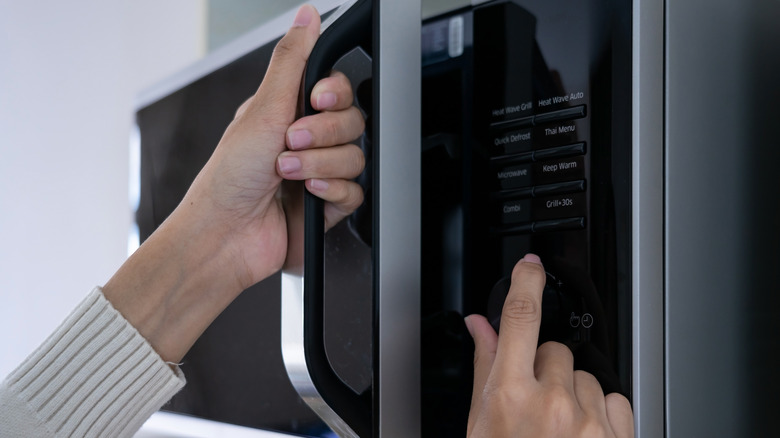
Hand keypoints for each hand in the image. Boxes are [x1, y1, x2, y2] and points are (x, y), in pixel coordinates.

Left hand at [182, 4, 364, 289]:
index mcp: (288, 112)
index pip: (336, 90)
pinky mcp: (327, 205)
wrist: (225, 236)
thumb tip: (307, 16)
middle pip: (352, 122)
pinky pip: (355, 191)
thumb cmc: (228, 178)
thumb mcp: (261, 108)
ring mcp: (318, 173)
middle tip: (291, 140)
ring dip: (320, 164)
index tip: (315, 101)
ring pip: (355, 157)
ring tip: (288, 172)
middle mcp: (306, 141)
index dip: (334, 94)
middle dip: (322, 134)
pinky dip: (332, 191)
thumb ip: (292, 60)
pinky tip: (308, 193)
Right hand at [465, 255, 633, 436]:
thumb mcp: (481, 424)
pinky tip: (580, 432)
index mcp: (511, 397)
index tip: (531, 266)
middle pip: (555, 351)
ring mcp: (589, 423)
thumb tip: (479, 326)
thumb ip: (484, 367)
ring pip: (586, 376)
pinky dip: (601, 413)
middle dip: (545, 369)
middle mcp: (552, 405)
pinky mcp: (618, 437)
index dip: (527, 282)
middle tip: (533, 405)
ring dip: (573, 394)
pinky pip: (616, 399)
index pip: (521, 317)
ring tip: (557, 427)